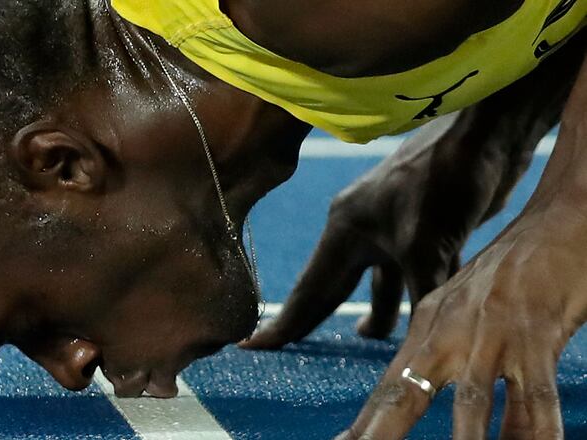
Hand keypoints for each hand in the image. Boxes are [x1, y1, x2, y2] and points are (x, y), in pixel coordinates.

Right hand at [241, 113, 519, 347]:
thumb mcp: (428, 247)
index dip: (284, 322)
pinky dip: (413, 294)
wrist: (487, 133)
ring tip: (373, 338)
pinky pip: (411, 272)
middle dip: (319, 318)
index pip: (310, 289)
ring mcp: (393, 228)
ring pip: (379, 281)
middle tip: (295, 350)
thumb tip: (418, 350)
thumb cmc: (444, 180)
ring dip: (379, 309)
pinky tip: (423, 311)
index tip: (254, 345)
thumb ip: (418, 300)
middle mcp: (362, 230)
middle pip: (335, 286)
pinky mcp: (425, 227)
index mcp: (345, 230)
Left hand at [337, 226, 585, 438]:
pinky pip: (534, 397)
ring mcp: (490, 335)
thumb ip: (441, 354)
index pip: (389, 386)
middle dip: (381, 431)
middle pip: (407, 392)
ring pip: (470, 401)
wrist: (556, 223)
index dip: (365, 423)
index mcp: (428, 327)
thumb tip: (420, 393)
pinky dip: (533, 432)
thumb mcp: (462, 311)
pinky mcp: (534, 336)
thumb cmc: (510, 277)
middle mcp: (449, 332)